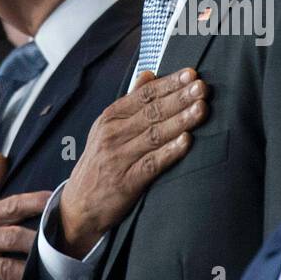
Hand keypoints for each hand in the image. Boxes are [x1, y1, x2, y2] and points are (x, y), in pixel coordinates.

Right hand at [55, 69, 208, 257]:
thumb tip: (149, 73)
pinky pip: (151, 164)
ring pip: (154, 135)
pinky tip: (186, 141)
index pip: (143, 95)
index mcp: (110, 118)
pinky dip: (169, 152)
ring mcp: (118, 159)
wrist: (78, 206)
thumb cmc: (99, 163)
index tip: (191, 74)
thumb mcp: (106, 128)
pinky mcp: (126, 182)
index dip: (169, 83)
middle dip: (179, 98)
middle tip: (202, 87)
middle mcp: (112, 135)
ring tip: (202, 108)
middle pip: (152, 112)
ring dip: (180, 120)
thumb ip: (130, 102)